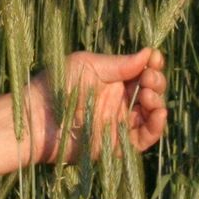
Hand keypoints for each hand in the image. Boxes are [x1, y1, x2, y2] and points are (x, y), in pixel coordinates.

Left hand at [29, 48, 167, 164]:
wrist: (39, 117)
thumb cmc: (58, 84)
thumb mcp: (88, 65)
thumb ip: (119, 64)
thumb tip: (149, 54)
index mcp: (113, 80)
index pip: (141, 72)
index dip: (152, 65)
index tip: (155, 59)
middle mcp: (119, 101)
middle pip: (150, 92)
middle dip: (156, 82)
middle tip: (149, 78)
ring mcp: (120, 123)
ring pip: (151, 114)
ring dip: (158, 102)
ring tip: (149, 95)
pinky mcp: (119, 144)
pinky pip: (145, 138)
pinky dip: (156, 127)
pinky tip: (159, 113)